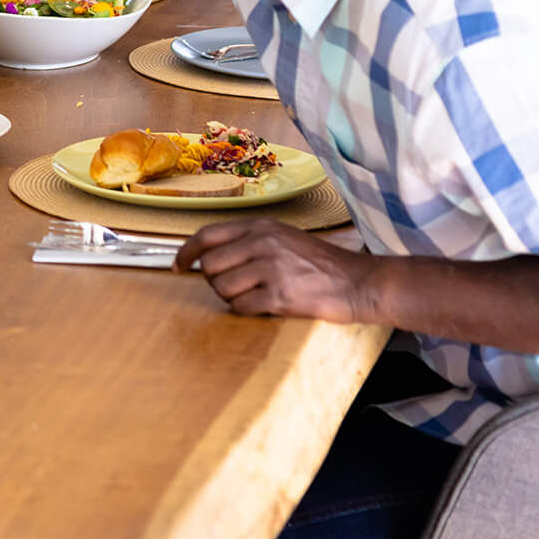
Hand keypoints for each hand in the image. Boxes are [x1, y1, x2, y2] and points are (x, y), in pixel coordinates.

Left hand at [175, 219, 378, 322]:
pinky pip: (241, 307)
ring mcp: (271, 269)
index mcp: (260, 227)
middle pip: (210, 264)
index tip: (178, 265)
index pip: (207, 235)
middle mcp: (262, 243)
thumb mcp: (283, 237)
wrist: (360, 282)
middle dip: (213, 280)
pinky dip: (246, 311)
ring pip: (221, 287)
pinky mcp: (281, 296)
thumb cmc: (321, 262)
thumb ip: (249, 240)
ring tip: (253, 296)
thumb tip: (210, 252)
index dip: (186, 252)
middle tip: (231, 287)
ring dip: (230, 297)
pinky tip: (264, 307)